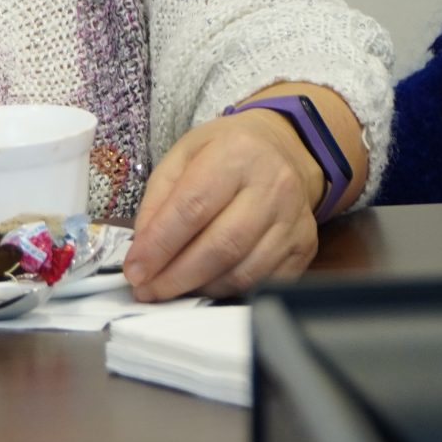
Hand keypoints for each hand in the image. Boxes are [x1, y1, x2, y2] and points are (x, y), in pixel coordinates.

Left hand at [125, 110, 319, 300]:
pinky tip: (205, 287)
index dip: (159, 245)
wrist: (283, 150)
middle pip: (221, 246)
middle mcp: (273, 186)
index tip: (134, 271)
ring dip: (201, 288)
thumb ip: (158, 199)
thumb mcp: (181, 157)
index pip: (192, 208)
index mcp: (236, 155)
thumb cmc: (223, 153)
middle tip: (147, 290)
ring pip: (245, 270)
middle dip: (177, 276)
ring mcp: (295, 220)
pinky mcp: (307, 246)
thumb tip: (143, 249)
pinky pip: (267, 281)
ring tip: (170, 290)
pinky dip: (230, 291)